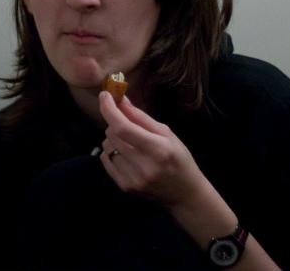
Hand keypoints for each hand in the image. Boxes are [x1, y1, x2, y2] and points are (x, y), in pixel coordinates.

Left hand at [98, 91, 205, 207]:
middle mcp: (142, 165)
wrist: (185, 195)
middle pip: (112, 134)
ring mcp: (132, 179)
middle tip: (128, 124)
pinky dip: (111, 152)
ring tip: (131, 143)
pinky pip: (105, 159)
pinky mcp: (124, 186)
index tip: (104, 95)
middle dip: (115, 122)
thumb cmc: (179, 159)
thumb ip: (140, 117)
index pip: (123, 127)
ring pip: (106, 146)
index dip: (109, 109)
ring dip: (114, 138)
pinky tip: (126, 155)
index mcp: (157, 149)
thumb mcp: (166, 134)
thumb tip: (120, 99)